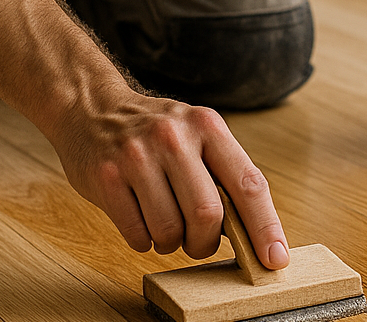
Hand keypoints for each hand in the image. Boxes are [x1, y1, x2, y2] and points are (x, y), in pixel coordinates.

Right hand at [45, 85, 289, 267]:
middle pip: (207, 215)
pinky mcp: (107, 178)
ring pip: (170, 230)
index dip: (264, 227)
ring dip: (172, 244)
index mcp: (207, 126)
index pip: (248, 184)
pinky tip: (140, 220)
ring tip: (165, 227)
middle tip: (198, 242)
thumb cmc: (154, 132)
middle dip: (205, 242)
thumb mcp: (196, 135)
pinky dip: (144, 241)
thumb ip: (224, 175)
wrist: (92, 109)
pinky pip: (137, 234)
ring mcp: (137, 156)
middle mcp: (173, 137)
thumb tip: (255, 233)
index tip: (274, 258)